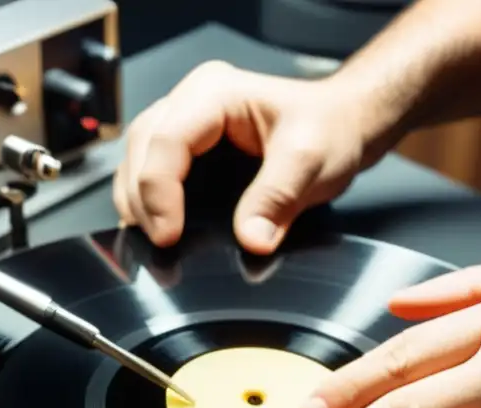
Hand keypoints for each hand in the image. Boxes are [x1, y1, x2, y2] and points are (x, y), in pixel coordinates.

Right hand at [113, 61, 371, 254]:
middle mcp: (191, 102)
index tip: (170, 235)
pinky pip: (151, 171)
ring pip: (137, 159)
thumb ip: (278, 197)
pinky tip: (160, 227)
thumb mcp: (311, 160)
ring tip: (157, 238)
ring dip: (139, 201)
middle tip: (161, 242)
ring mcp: (185, 124)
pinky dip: (148, 202)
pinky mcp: (187, 150)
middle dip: (143, 199)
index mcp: (214, 93)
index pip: (166, 140)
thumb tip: (252, 240)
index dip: (158, 191)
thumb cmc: (327, 129)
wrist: (343, 127)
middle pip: (141, 148)